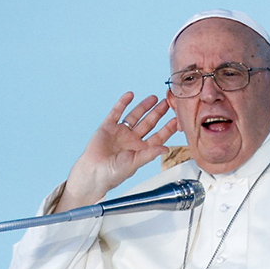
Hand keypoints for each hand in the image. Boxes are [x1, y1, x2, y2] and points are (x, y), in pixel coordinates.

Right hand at [55, 92, 179, 211]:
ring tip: (153, 98)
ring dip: (144, 107)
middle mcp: (132, 140)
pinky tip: (130, 95)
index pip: (157, 137)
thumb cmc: (113, 173)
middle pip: (148, 123)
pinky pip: (117, 112)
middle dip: (157, 113)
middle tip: (166, 103)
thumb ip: (150, 154)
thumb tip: (166, 149)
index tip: (176, 120)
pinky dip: (123, 103)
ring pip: (135, 116)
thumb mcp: (134, 163)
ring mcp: (120, 132)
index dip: (167, 129)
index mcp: (141, 150)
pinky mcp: (108, 127)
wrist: (93, 172)